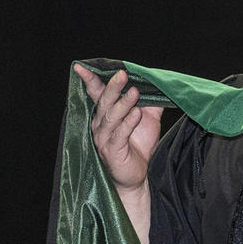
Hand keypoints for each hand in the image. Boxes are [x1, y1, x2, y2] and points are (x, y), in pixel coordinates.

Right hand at [73, 65, 162, 192]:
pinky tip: (137, 113)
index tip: (82, 66)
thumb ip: (151, 102)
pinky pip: (119, 134)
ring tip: (135, 92)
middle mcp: (100, 124)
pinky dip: (128, 123)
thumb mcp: (148, 119)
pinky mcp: (111, 151)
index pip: (95, 93)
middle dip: (113, 87)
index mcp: (105, 113)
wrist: (137, 176)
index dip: (90, 79)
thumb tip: (160, 82)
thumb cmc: (138, 146)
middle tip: (122, 74)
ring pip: (111, 117)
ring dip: (123, 103)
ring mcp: (104, 138)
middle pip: (104, 101)